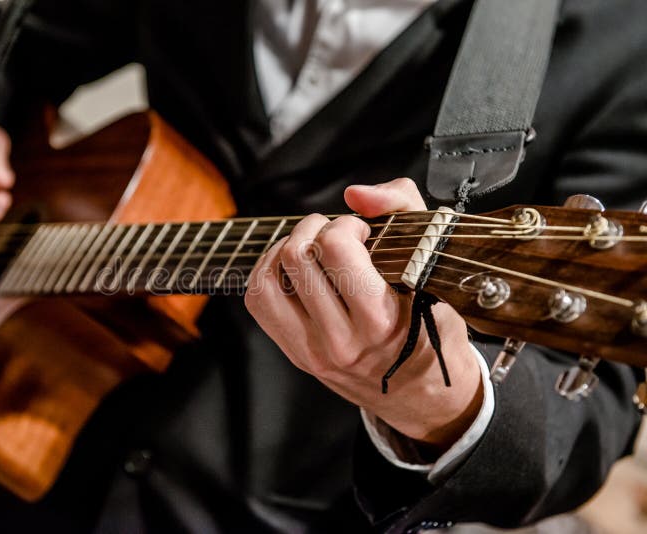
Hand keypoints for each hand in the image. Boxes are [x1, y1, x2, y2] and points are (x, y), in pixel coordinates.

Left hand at [245, 178, 482, 448]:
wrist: (422, 392)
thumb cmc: (432, 326)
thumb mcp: (434, 263)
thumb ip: (402, 209)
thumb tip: (354, 194)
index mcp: (382, 320)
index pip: (336, 249)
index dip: (345, 224)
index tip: (363, 231)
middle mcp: (342, 340)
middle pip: (297, 257)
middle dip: (316, 229)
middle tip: (338, 235)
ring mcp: (313, 351)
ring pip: (269, 277)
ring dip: (288, 247)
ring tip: (314, 248)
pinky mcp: (295, 354)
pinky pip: (258, 300)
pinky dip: (268, 271)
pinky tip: (293, 267)